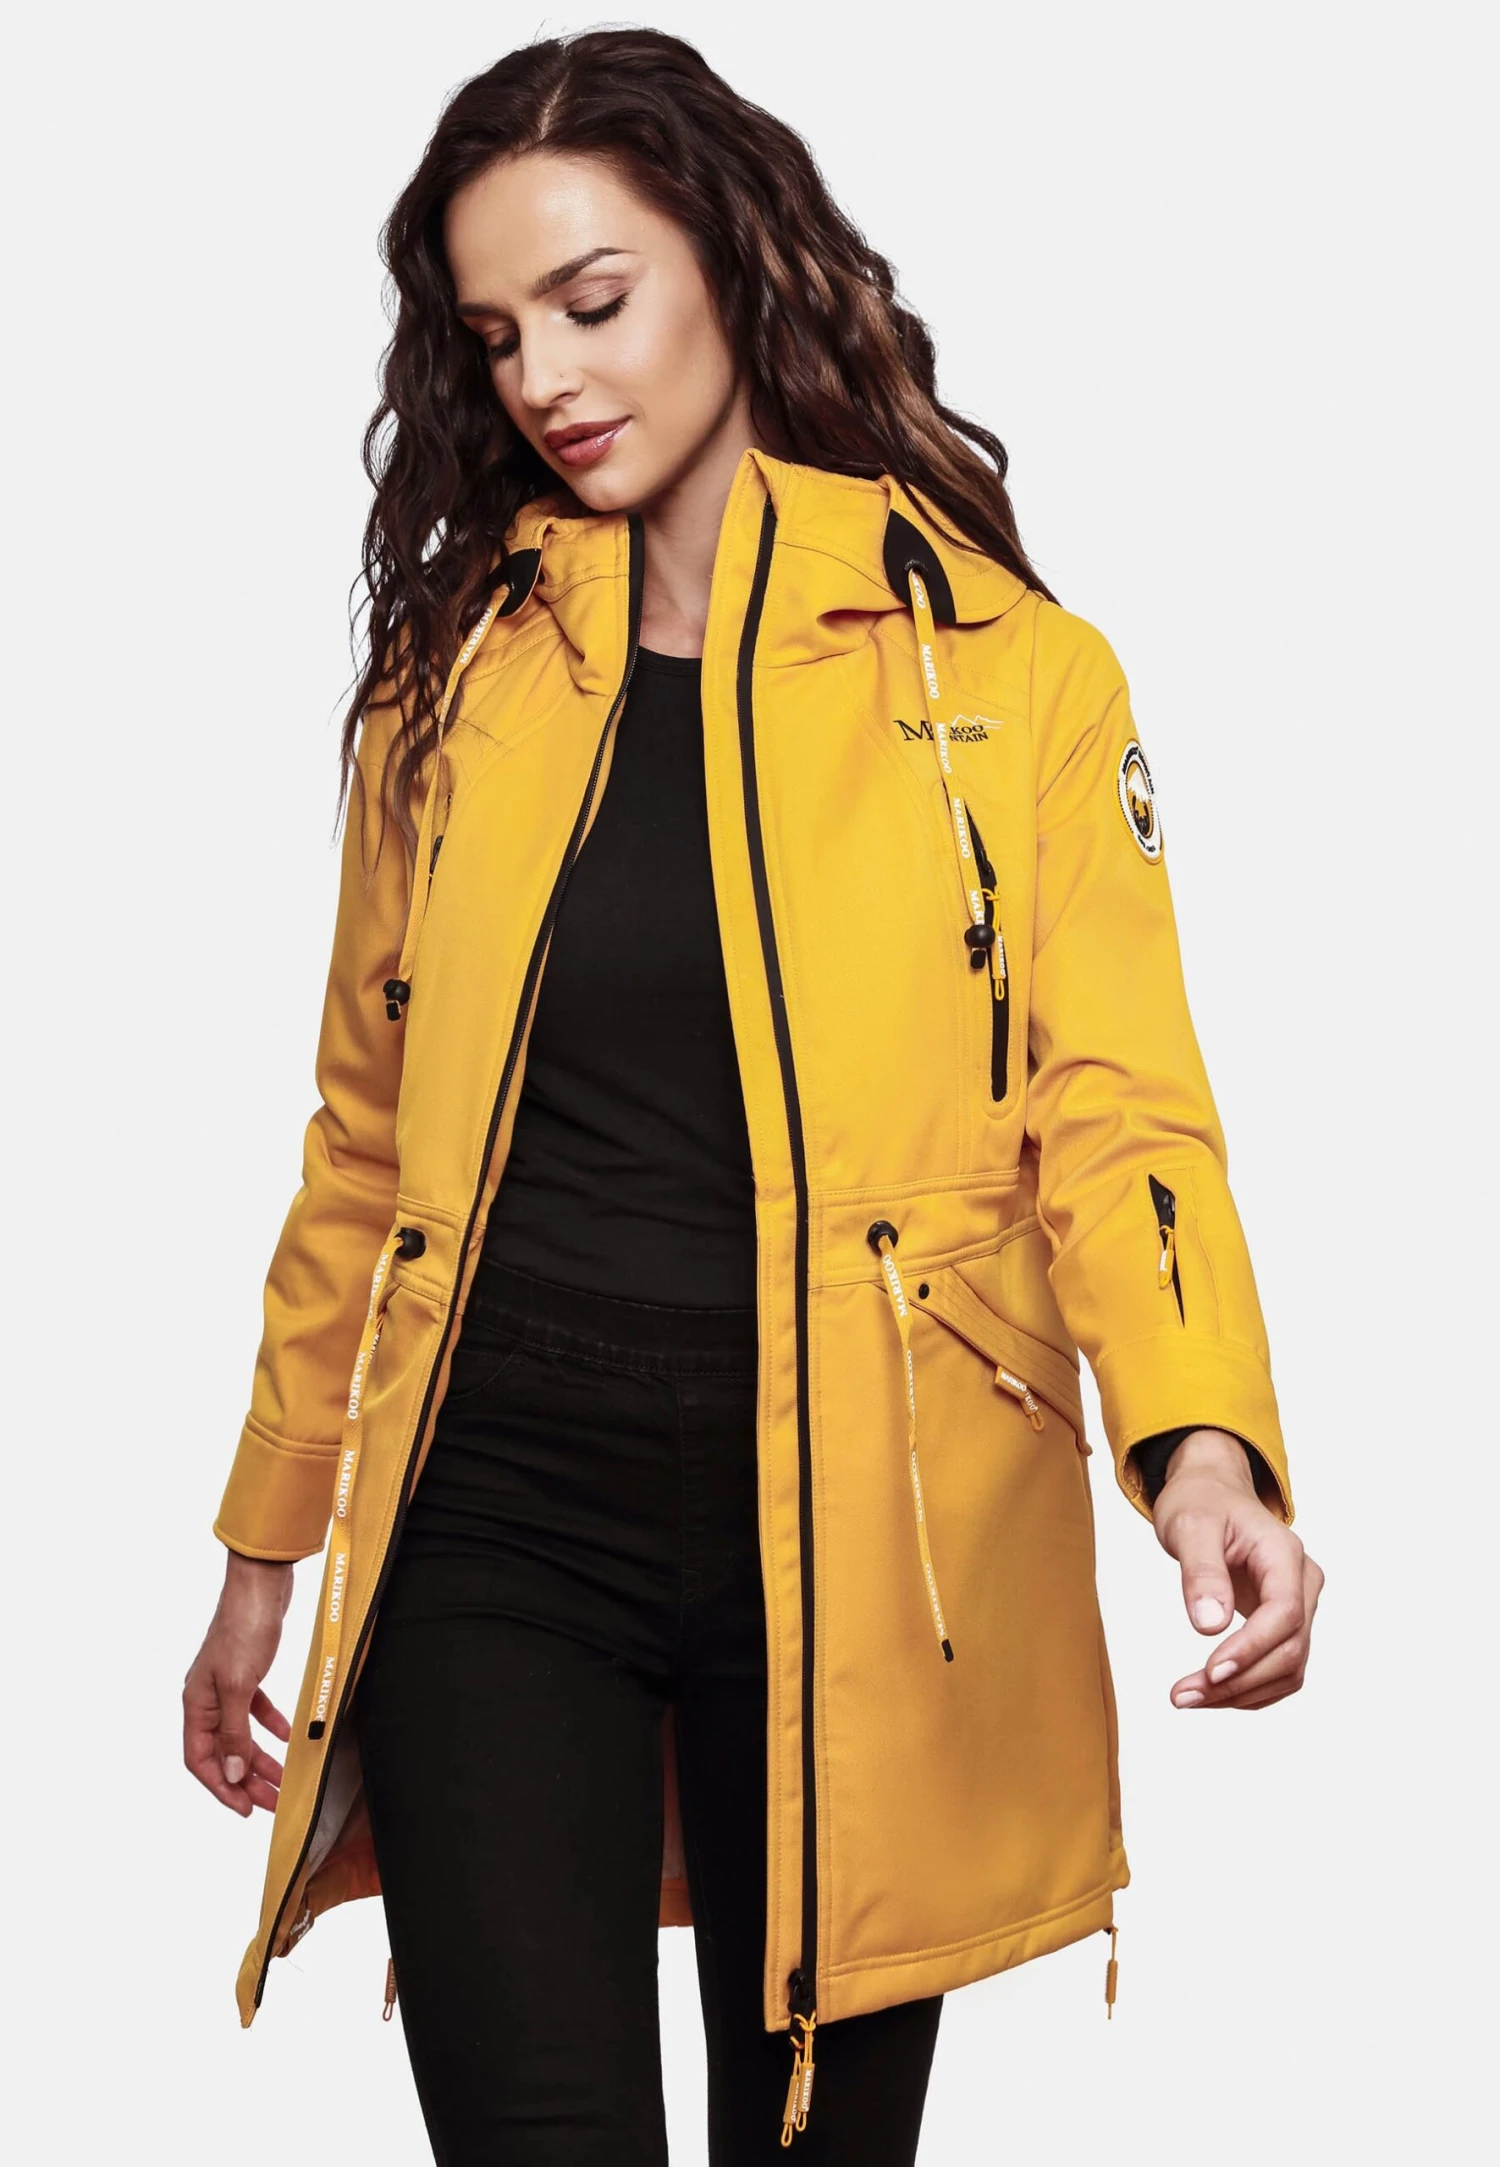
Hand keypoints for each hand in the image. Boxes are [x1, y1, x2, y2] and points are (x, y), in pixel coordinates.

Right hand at [183, 1551, 294, 1814]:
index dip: (221, 1788)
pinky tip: (287, 1736)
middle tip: (272, 1802)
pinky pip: (255, 1710)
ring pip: (241, 1734)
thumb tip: (231, 1774)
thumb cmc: (244, 1628)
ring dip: (260, 1758)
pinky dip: (270, 1725)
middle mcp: (206, 1698)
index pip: (201, 1761)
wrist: (261, 1584)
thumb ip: (235, 1733)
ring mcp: (226, 1685)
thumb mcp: (240, 1686)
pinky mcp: (247, 1672)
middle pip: (223, 1752)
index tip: (246, 1809)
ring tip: (283, 1779)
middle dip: (246, 1780)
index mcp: (196, 1703)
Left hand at [1151, 1428, 1322, 1710]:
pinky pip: (1279, 1669)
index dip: (1251, 1649)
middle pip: (1290, 1649)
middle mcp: (1302, 1582)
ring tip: (1188, 1698)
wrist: (1211, 1493)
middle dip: (1239, 1680)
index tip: (1210, 1673)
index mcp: (1284, 1554)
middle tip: (1183, 1696)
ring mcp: (1299, 1605)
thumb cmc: (1201, 1502)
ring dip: (1242, 1692)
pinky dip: (1249, 1688)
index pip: (1284, 1613)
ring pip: (1288, 1667)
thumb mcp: (1190, 1526)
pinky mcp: (1285, 1624)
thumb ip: (1201, 1572)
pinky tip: (1210, 1694)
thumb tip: (1209, 1626)